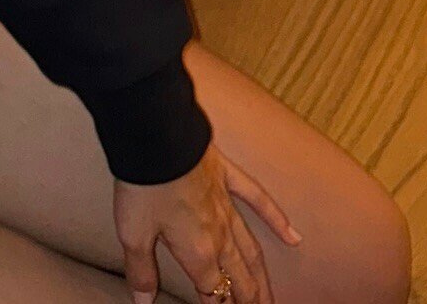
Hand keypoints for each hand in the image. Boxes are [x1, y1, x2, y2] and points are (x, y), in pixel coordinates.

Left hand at [114, 140, 302, 303]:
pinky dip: (276, 219)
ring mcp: (227, 205)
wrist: (154, 138)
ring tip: (271, 298)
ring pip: (252, 250)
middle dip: (249, 301)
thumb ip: (142, 272)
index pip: (213, 292)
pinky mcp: (226, 176)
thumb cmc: (142, 187)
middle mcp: (220, 235)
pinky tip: (293, 237)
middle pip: (240, 279)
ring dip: (262, 277)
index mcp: (198, 253)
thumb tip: (143, 301)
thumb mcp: (133, 235)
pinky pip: (257, 200)